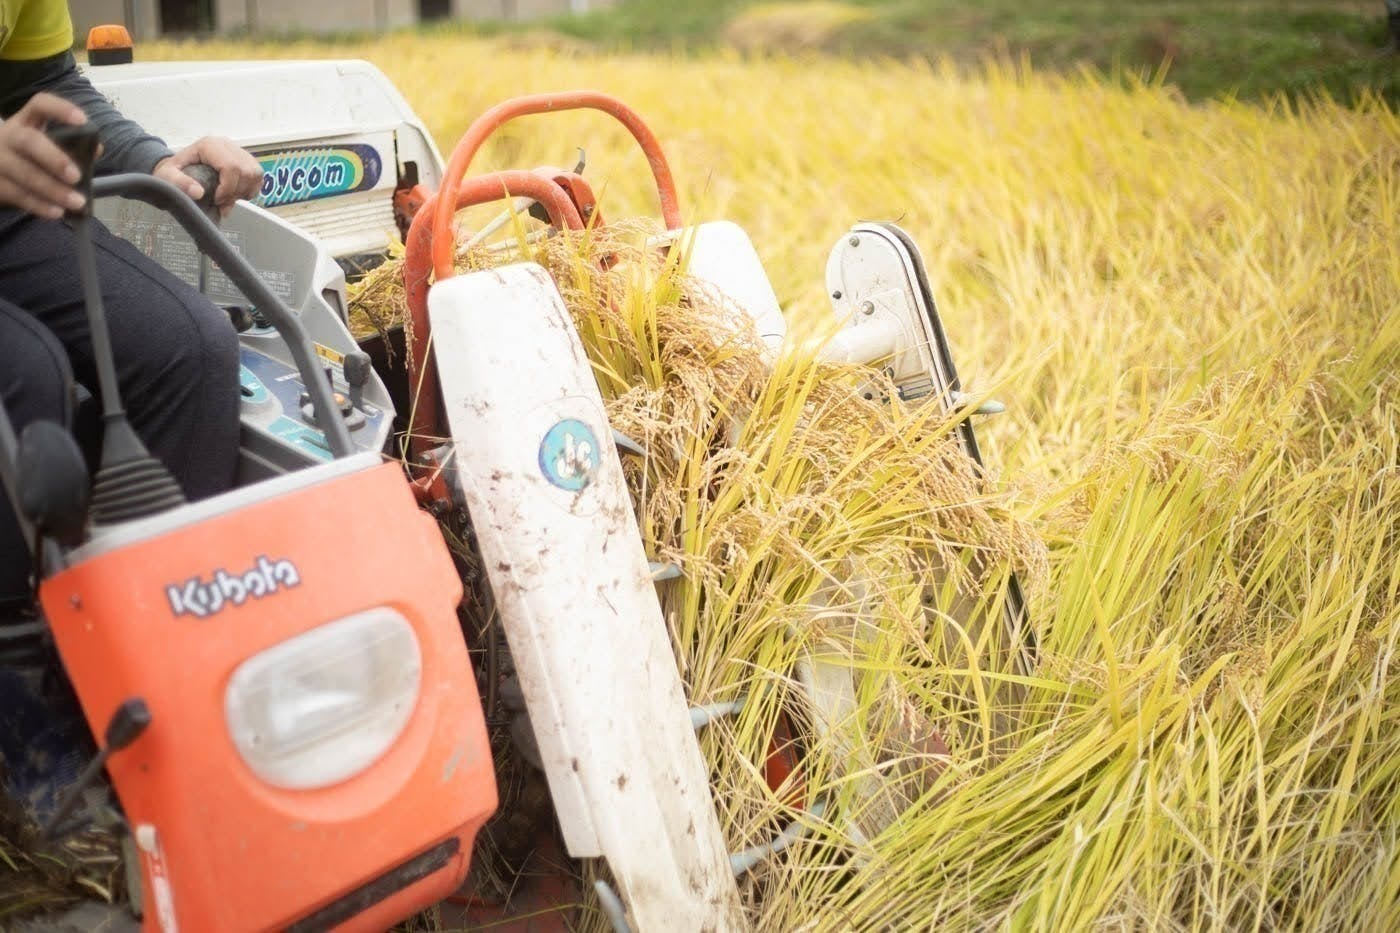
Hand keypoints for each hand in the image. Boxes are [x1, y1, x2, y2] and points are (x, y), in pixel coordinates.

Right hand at [0, 93, 89, 218]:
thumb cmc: (28, 157)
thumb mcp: (44, 146)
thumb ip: (70, 147)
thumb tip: (96, 149)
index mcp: (25, 122)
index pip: (40, 105)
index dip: (60, 109)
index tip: (82, 120)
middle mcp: (8, 136)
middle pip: (29, 141)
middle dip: (54, 158)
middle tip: (76, 176)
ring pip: (24, 172)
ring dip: (52, 189)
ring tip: (76, 202)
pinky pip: (18, 194)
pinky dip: (39, 205)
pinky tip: (57, 211)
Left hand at [154, 136, 262, 216]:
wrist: (179, 168)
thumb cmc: (173, 172)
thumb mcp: (168, 176)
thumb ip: (180, 183)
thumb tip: (198, 192)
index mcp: (210, 145)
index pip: (231, 166)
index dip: (227, 188)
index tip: (217, 200)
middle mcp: (227, 145)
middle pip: (246, 171)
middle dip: (236, 192)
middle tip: (222, 201)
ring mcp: (239, 151)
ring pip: (255, 174)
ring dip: (245, 191)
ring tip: (228, 197)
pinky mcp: (246, 160)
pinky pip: (258, 177)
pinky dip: (250, 189)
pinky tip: (235, 193)